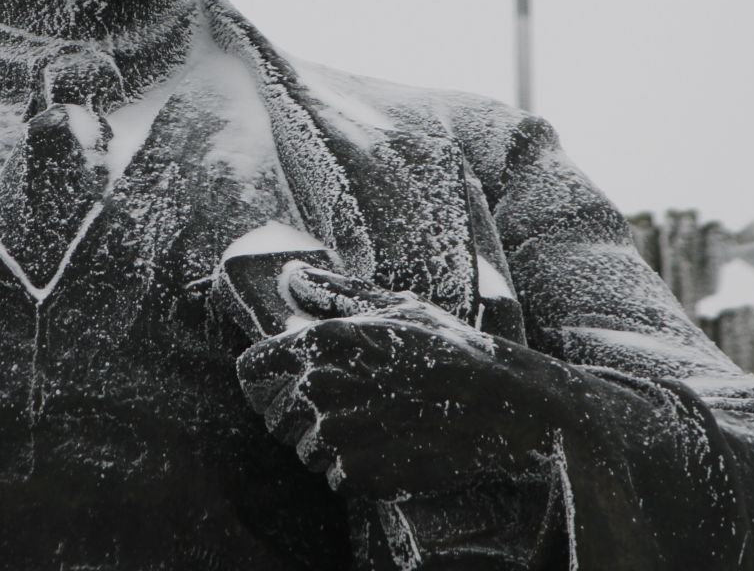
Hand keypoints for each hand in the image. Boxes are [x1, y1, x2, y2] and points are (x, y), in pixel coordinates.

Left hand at [235, 266, 569, 499]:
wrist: (501, 405)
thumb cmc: (452, 349)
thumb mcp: (398, 307)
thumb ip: (338, 293)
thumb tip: (292, 275)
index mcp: (325, 341)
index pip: (252, 369)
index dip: (262, 379)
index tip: (280, 384)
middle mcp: (324, 387)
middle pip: (276, 416)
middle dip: (301, 416)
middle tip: (348, 408)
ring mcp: (341, 434)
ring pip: (305, 450)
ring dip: (329, 446)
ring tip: (374, 428)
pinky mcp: (362, 474)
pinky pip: (335, 478)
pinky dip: (355, 472)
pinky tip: (387, 451)